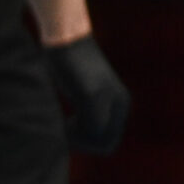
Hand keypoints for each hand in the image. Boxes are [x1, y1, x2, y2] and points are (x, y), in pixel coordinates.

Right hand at [44, 32, 131, 154]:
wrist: (66, 36)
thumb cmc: (69, 64)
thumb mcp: (89, 93)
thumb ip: (93, 115)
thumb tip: (88, 144)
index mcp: (122, 103)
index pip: (110, 143)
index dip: (89, 146)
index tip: (71, 133)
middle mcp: (121, 103)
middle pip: (106, 146)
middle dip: (84, 146)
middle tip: (65, 132)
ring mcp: (108, 100)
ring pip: (96, 141)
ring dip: (76, 141)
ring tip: (62, 125)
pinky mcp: (93, 95)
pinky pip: (87, 129)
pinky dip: (71, 132)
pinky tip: (61, 121)